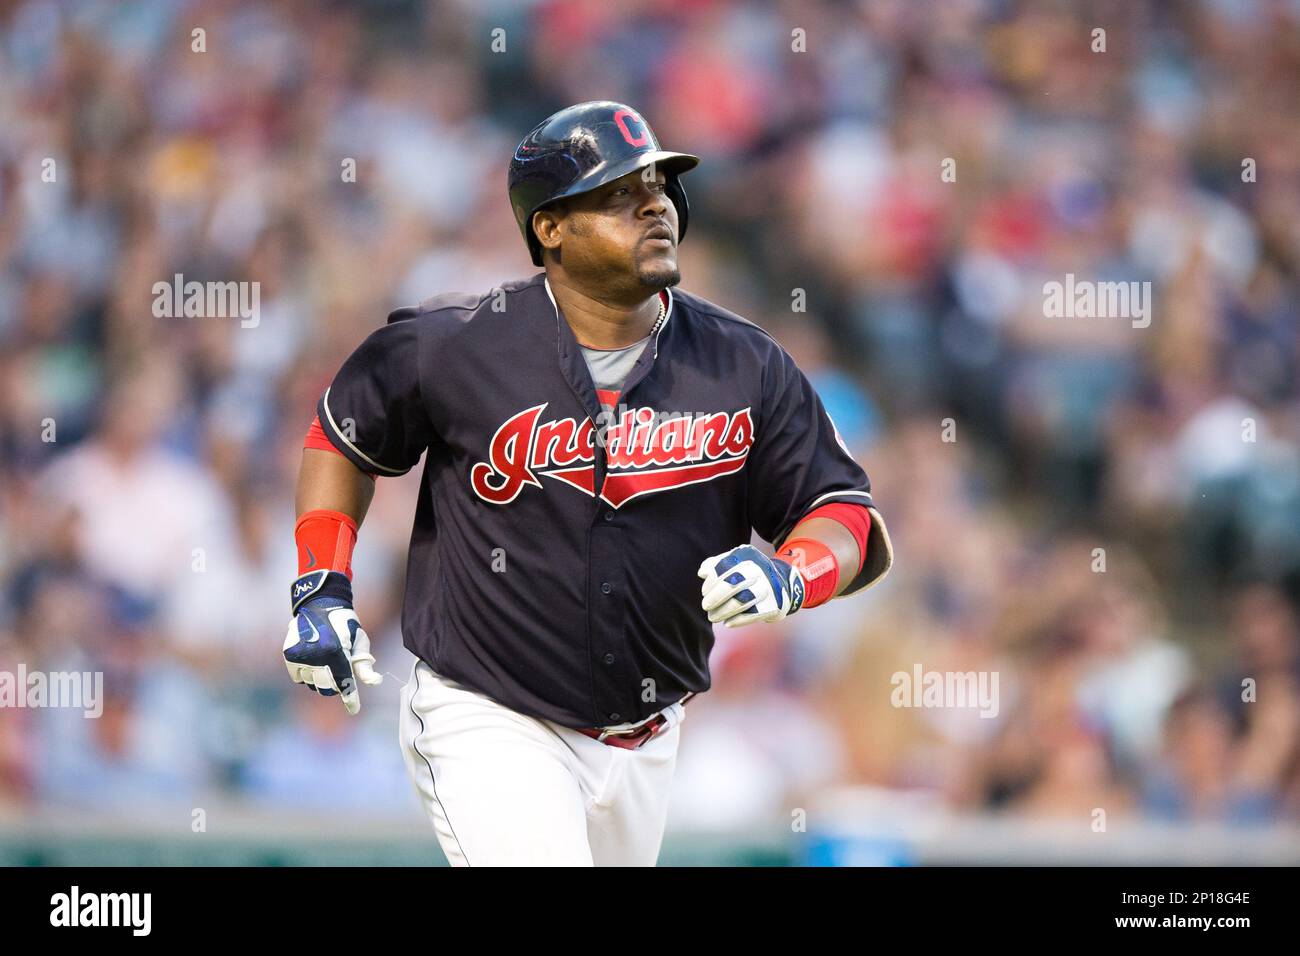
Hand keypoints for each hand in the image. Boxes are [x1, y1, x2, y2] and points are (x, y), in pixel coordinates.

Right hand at [282, 570, 381, 714]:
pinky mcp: (289, 655)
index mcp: (335, 651)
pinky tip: (313, 659)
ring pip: (312, 684)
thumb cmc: (345, 623)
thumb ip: (364, 664)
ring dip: (321, 679)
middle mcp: (315, 655)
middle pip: (327, 687)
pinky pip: (299, 677)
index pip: (344, 682)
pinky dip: (307, 674)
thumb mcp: (360, 640)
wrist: (319, 604)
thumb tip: (373, 683)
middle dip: (336, 684)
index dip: (350, 698)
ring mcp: (300, 656)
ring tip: (325, 660)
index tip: (354, 709)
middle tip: (339, 671)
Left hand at [697, 544, 804, 627]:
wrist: (782, 583)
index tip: (704, 592)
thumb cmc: (750, 573)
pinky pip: (752, 615)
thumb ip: (717, 564)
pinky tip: (727, 623)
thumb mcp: (736, 561)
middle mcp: (759, 570)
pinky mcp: (774, 605)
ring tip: (713, 617)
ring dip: (723, 611)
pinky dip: (738, 620)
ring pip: (741, 602)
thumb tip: (702, 572)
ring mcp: (768, 588)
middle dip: (715, 597)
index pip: (724, 567)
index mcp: (747, 556)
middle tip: (706, 606)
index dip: (711, 582)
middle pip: (732, 584)